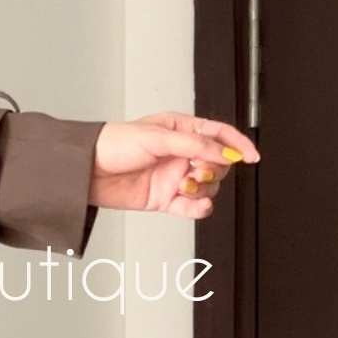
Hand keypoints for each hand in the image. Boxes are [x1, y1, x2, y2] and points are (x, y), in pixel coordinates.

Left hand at [90, 110, 259, 218]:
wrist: (86, 172)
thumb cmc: (113, 144)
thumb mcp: (156, 137)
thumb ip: (193, 145)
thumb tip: (224, 153)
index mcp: (180, 130)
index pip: (219, 134)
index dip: (238, 144)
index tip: (252, 156)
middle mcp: (180, 153)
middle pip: (218, 164)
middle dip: (214, 169)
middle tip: (197, 170)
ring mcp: (174, 177)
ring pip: (208, 187)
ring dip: (203, 189)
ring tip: (184, 186)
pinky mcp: (165, 199)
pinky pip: (193, 207)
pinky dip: (198, 207)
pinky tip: (194, 204)